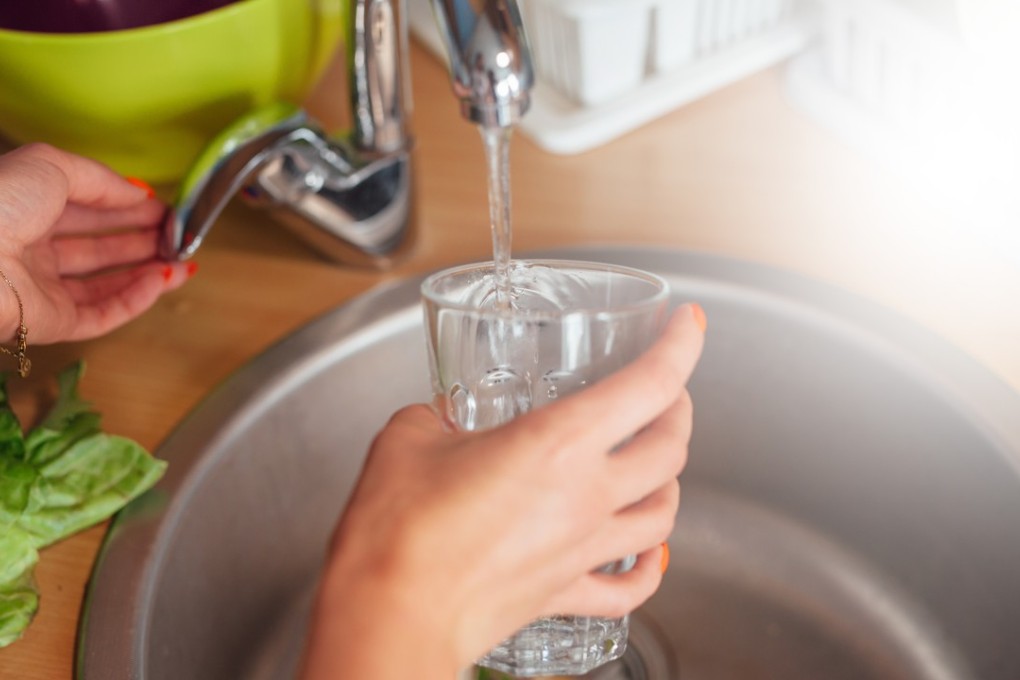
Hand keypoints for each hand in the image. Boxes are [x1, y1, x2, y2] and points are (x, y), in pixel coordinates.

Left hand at [0, 144, 192, 344]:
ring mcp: (43, 289)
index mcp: (24, 209)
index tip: (163, 207)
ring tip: (183, 259)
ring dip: (148, 270)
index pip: (86, 209)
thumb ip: (100, 178)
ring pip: (106, 283)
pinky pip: (104, 313)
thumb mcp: (50, 167)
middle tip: (179, 234)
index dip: (127, 207)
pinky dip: (138, 298)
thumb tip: (138, 193)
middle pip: (99, 248)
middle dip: (143, 239)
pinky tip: (163, 280)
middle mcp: (32, 250)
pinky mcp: (53, 323)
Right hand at [301, 304, 704, 678]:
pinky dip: (648, 569)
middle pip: (670, 448)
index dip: (681, 346)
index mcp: (558, 442)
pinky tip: (648, 558)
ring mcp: (582, 549)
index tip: (689, 323)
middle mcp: (586, 496)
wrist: (391, 613)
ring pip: (663, 514)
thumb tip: (438, 420)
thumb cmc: (398, 532)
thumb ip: (435, 418)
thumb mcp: (409, 438)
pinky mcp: (564, 595)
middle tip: (667, 392)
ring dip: (671, 481)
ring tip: (659, 464)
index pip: (649, 384)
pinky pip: (629, 587)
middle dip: (679, 410)